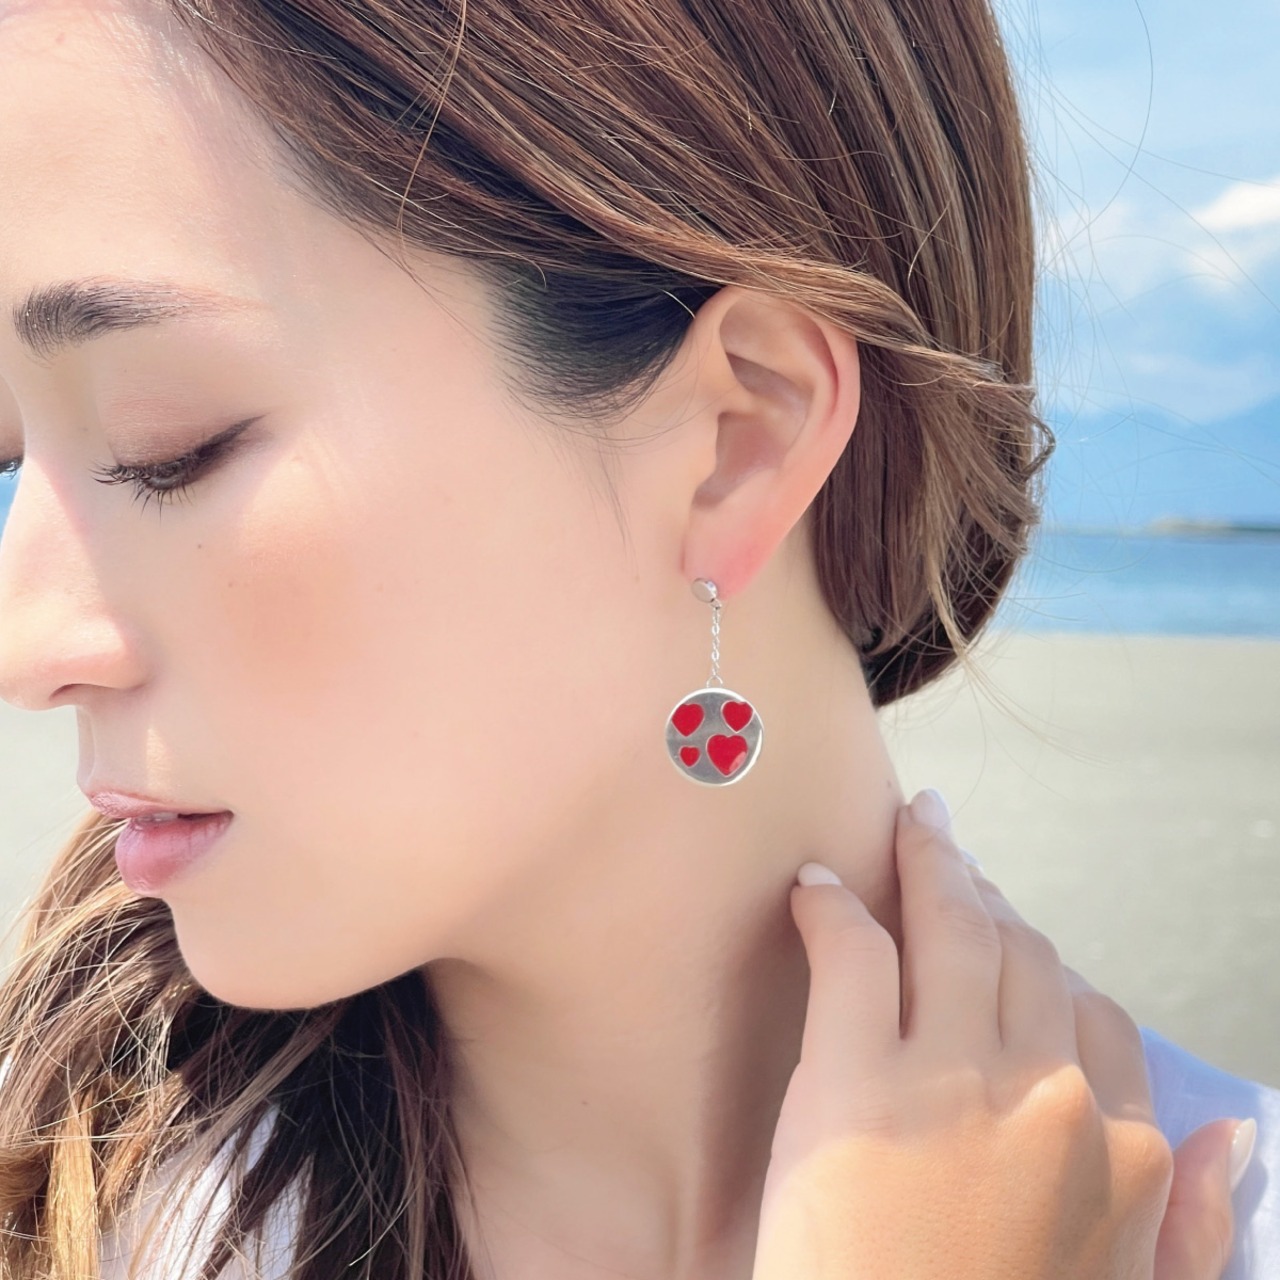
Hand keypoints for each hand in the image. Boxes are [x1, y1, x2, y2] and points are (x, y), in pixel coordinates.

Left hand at [751, 789, 1244, 1279]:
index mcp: (1125, 1153)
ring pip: (952, 925)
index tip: (1014, 933)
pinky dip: (832, 903)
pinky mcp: (856, 1081)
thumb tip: (1233, 1137)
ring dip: (929, 865)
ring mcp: (954, 1080)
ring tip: (910, 832)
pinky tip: (812, 885)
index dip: (1047, 960)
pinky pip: (853, 950)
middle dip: (989, 892)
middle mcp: (1053, 1097)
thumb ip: (1194, 1224)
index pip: (1094, 1014)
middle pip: (1023, 952)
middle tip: (951, 851)